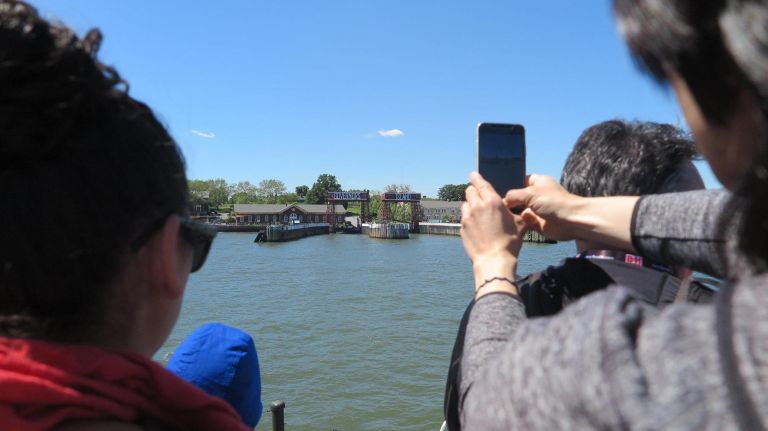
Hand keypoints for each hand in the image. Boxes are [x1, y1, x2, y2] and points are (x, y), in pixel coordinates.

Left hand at [461, 172, 523, 296]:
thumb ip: (519, 213)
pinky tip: (476, 226)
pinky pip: (463, 218)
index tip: (473, 174)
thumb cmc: (509, 242)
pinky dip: (468, 218)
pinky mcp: (462, 227)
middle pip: (470, 191)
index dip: (476, 177)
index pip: (480, 183)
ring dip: (470, 205)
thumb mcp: (520, 224)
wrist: (494, 260)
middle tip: (479, 196)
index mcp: (493, 201)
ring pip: (465, 204)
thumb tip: (524, 210)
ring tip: (478, 212)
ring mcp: (467, 217)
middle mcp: (477, 206)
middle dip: (474, 191)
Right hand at [504, 174, 637, 250]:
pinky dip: (519, 223)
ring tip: (499, 214)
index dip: (511, 183)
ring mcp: (538, 210)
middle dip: (510, 201)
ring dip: (513, 213)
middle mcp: (538, 195)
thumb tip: (503, 201)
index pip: (521, 180)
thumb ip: (513, 195)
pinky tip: (509, 223)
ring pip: (520, 211)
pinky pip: (524, 223)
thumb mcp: (529, 193)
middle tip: (494, 203)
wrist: (570, 221)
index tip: (497, 189)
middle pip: (519, 197)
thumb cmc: (553, 201)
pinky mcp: (539, 223)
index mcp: (538, 182)